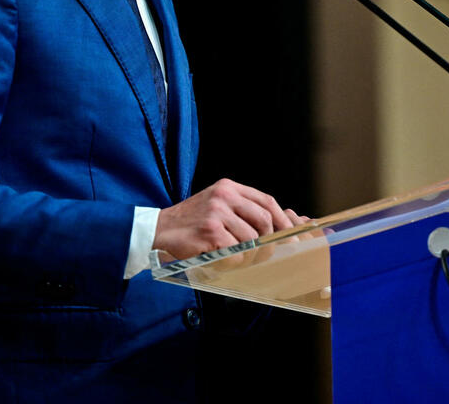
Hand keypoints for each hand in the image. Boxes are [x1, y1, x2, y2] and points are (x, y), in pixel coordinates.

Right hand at [154, 178, 307, 259]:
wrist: (158, 229)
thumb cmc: (191, 222)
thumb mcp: (217, 205)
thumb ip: (242, 211)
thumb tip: (277, 226)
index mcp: (229, 187)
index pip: (266, 201)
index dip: (282, 220)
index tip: (290, 235)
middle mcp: (224, 196)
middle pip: (264, 220)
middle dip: (269, 241)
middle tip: (265, 254)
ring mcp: (217, 213)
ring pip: (251, 239)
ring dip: (248, 255)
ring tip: (235, 258)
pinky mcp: (210, 231)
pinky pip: (236, 252)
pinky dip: (233, 261)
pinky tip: (221, 259)